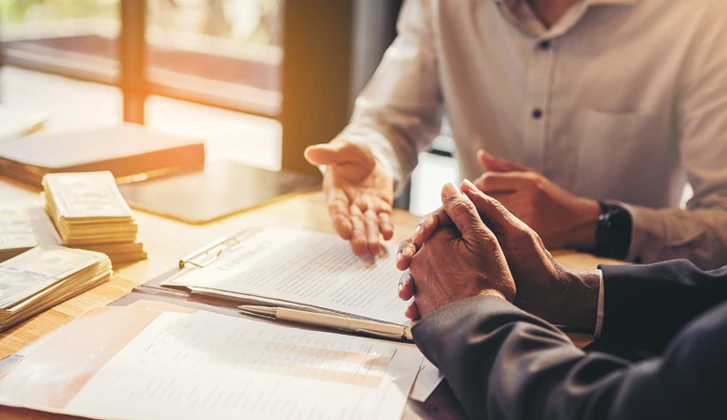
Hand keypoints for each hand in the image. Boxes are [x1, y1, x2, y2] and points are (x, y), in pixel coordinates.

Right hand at [305, 141, 393, 255]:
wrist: (371, 158)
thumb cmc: (352, 152)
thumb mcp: (344, 148)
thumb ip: (330, 153)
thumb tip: (310, 152)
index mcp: (336, 192)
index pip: (337, 210)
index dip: (340, 221)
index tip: (344, 233)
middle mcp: (349, 204)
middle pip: (353, 222)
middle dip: (356, 235)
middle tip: (360, 249)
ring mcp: (366, 208)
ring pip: (368, 225)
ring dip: (371, 237)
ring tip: (373, 249)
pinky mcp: (381, 208)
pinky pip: (383, 220)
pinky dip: (386, 227)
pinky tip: (389, 234)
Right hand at [398, 180, 599, 330]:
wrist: (549, 299)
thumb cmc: (537, 263)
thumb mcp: (515, 233)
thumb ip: (489, 209)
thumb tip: (461, 184)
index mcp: (477, 227)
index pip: (443, 219)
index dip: (427, 227)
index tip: (418, 238)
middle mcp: (466, 244)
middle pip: (429, 244)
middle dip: (411, 254)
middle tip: (403, 264)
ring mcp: (463, 266)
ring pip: (427, 269)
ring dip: (412, 280)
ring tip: (405, 293)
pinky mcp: (462, 287)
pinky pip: (435, 290)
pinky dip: (423, 299)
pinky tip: (415, 309)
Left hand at [472, 150, 599, 249]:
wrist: (578, 222)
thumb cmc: (551, 196)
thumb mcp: (531, 176)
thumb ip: (503, 167)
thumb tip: (479, 155)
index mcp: (527, 183)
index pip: (488, 181)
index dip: (474, 186)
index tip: (469, 190)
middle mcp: (526, 201)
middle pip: (484, 200)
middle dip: (471, 202)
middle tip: (465, 205)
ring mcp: (527, 221)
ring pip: (488, 219)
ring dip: (476, 217)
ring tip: (472, 217)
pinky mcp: (526, 239)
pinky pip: (498, 234)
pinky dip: (488, 231)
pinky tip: (485, 231)